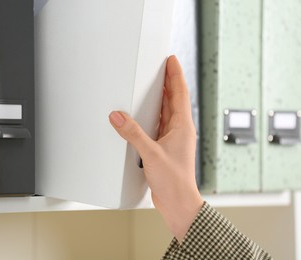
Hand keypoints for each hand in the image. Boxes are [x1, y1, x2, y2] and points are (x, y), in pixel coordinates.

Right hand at [109, 55, 202, 242]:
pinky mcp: (165, 148)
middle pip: (174, 99)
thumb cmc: (174, 181)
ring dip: (161, 97)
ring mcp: (173, 139)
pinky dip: (153, 115)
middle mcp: (179, 131)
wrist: (178, 202)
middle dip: (168, 82)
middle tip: (161, 67)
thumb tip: (118, 117)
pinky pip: (159, 125)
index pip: (180, 93)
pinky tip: (145, 114)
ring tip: (153, 84)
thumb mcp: (151, 153)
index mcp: (182, 127)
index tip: (171, 60)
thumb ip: (133, 134)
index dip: (175, 75)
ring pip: (167, 112)